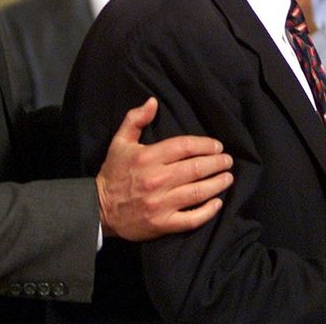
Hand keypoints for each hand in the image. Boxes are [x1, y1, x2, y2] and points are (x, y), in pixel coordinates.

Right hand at [95, 97, 233, 240]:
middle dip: (217, 163)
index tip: (217, 146)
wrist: (97, 210)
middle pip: (196, 168)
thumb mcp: (119, 142)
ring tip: (228, 178)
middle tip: (228, 161)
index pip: (185, 146)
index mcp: (147, 157)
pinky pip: (191, 219)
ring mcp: (160, 204)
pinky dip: (207, 211)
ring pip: (197, 192)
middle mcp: (156, 179)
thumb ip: (135, 119)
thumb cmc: (113, 174)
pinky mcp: (162, 224)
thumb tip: (153, 102)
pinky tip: (217, 202)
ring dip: (217, 184)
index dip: (205, 145)